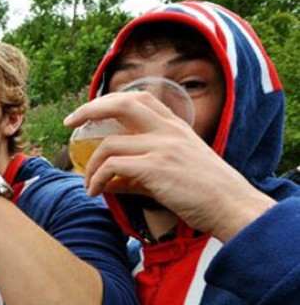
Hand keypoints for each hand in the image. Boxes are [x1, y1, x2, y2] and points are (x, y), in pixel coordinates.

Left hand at [65, 92, 274, 240]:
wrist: (233, 207)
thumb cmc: (206, 194)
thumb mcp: (175, 172)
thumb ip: (141, 172)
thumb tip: (110, 181)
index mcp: (176, 126)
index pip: (139, 98)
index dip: (109, 100)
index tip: (88, 112)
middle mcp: (169, 130)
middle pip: (122, 103)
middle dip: (89, 109)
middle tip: (70, 123)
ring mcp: (163, 147)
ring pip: (109, 144)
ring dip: (91, 165)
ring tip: (88, 183)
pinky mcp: (156, 168)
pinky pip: (112, 167)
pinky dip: (97, 179)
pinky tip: (96, 192)